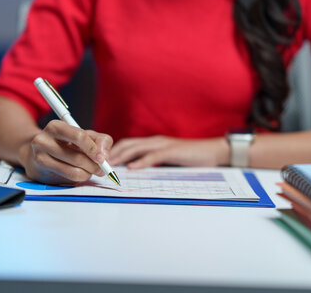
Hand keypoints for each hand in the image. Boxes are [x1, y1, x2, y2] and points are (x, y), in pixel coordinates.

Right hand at [19, 120, 112, 184]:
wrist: (36, 154)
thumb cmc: (65, 143)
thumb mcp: (84, 136)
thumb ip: (100, 140)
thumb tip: (104, 155)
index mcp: (56, 126)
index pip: (79, 136)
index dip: (93, 149)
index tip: (102, 158)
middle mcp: (44, 140)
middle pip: (77, 157)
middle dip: (94, 165)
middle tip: (101, 169)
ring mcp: (40, 156)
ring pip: (74, 170)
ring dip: (88, 173)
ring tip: (91, 171)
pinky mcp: (41, 171)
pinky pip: (68, 178)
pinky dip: (80, 178)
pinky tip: (81, 173)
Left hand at [108, 135, 229, 168]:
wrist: (212, 152)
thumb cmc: (190, 157)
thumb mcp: (168, 159)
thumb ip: (153, 161)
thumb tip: (136, 169)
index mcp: (153, 143)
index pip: (127, 144)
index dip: (113, 151)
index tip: (101, 161)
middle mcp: (155, 141)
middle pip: (127, 144)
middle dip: (112, 153)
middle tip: (99, 163)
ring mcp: (163, 144)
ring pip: (136, 148)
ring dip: (121, 156)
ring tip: (110, 165)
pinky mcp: (172, 151)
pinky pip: (153, 156)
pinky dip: (141, 161)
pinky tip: (132, 168)